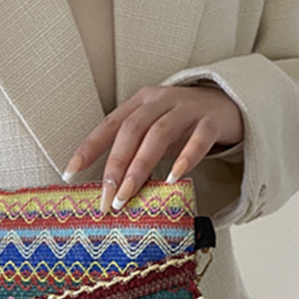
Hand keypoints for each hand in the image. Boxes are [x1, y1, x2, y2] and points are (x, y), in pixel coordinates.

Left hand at [63, 84, 243, 212]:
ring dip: (140, 167)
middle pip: (132, 130)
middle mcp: (160, 101)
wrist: (228, 104)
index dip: (88, 148)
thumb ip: (134, 152)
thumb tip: (109, 189)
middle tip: (106, 198)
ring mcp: (187, 108)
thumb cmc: (182, 124)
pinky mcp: (212, 121)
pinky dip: (185, 158)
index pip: (109, 125)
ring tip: (128, 195)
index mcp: (140, 103)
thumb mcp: (153, 132)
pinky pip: (198, 139)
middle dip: (115, 166)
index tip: (70, 173)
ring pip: (159, 134)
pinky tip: (172, 178)